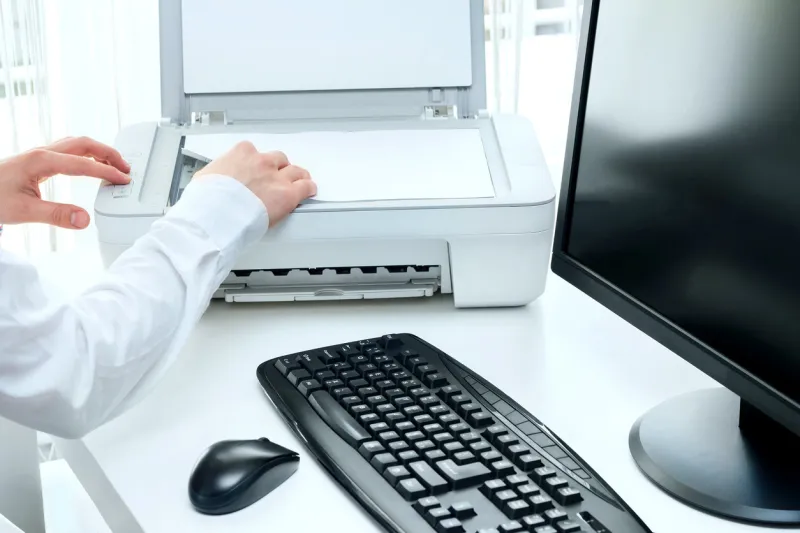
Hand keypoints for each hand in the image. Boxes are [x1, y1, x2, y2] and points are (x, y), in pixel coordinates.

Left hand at [0, 137, 130, 228]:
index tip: (123, 180)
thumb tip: (84, 219)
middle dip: (108, 154)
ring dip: (98, 151)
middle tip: (126, 168)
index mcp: (42, 161)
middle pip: (84, 144)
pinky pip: (68, 150)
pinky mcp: (37, 160)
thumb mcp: (24, 212)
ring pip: (76, 144)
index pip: (83, 164)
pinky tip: (89, 165)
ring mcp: (39, 154)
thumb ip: (57, 215)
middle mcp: (42, 153)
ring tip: (114, 165)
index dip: (106, 172)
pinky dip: (86, 154)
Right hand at [194, 141, 315, 226]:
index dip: (258, 165)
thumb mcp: (206, 178)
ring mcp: (276, 177)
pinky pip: (305, 187)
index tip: (258, 171)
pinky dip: (308, 189)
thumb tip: (213, 181)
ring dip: (297, 177)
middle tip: (278, 177)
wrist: (215, 215)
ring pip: (295, 172)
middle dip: (278, 169)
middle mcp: (261, 162)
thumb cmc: (207, 200)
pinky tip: (309, 191)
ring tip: (300, 181)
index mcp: (241, 153)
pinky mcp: (287, 195)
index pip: (255, 154)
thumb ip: (218, 175)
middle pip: (278, 160)